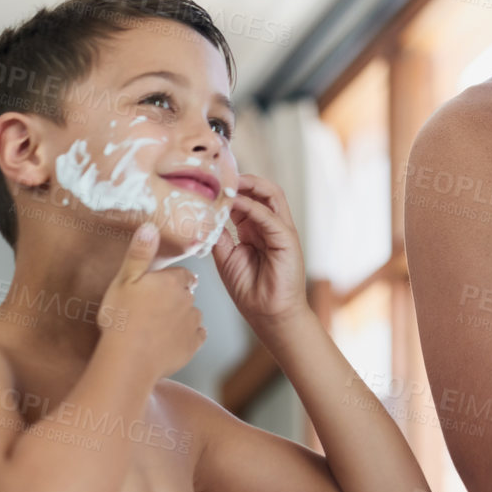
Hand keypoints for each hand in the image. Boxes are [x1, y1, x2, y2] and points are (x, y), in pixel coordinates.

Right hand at [98, 223, 205, 381]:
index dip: (171, 278)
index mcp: (172, 282)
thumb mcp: (124, 280)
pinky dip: (187, 338)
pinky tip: (171, 341)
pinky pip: (196, 337)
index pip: (181, 274)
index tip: (162, 284)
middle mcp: (187, 300)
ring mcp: (191, 324)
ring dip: (181, 317)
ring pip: (192, 315)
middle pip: (187, 293)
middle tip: (156, 306)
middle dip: (176, 297)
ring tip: (161, 325)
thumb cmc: (122, 318)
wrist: (128, 359)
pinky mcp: (192, 346)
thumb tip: (150, 227)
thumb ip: (139, 253)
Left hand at [211, 174, 309, 328]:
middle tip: (219, 176)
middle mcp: (269, 225)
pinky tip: (236, 203)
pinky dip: (253, 206)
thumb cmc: (250, 290)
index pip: (245, 199)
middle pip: (260, 191)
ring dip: (251, 185)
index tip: (209, 183)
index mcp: (255, 229)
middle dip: (241, 180)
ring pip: (271, 194)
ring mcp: (281, 230)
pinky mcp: (288, 239)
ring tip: (230, 182)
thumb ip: (219, 235)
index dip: (229, 190)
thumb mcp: (225, 257)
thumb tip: (204, 216)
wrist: (269, 315)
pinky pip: (270, 216)